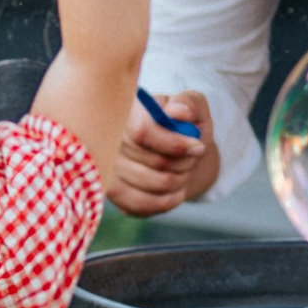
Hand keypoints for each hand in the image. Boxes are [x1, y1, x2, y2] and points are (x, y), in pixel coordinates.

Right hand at [109, 93, 219, 215]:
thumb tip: (180, 112)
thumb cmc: (182, 125)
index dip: (173, 143)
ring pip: (157, 184)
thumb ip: (189, 103)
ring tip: (184, 170)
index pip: (142, 132)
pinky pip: (145, 205)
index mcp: (128, 110)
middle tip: (194, 155)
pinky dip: (169, 200)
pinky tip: (176, 190)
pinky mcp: (112, 191)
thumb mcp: (193, 106)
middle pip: (157, 162)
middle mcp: (110, 137)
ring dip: (181, 180)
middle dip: (185, 162)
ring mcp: (109, 166)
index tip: (198, 147)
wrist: (173, 151)